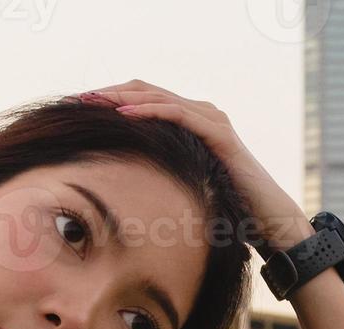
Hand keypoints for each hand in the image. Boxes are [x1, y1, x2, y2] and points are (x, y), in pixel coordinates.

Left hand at [67, 80, 313, 253]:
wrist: (267, 222)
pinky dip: (151, 110)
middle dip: (108, 93)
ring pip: (158, 96)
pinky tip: (124, 115)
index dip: (109, 101)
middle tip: (76, 99)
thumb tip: (120, 195)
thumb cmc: (227, 212)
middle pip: (145, 90)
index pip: (143, 100)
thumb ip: (159, 180)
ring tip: (92, 101)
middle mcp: (201, 114)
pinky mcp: (220, 133)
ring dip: (122, 96)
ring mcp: (212, 120)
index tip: (77, 110)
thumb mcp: (182, 191)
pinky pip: (180, 114)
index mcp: (189, 124)